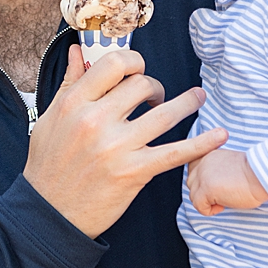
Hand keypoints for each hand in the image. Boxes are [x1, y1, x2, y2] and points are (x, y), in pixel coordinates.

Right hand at [24, 44, 222, 237]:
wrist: (49, 216)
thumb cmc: (48, 166)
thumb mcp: (50, 120)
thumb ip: (70, 83)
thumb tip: (79, 51)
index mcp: (74, 103)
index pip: (114, 64)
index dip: (134, 62)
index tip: (139, 71)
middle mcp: (95, 121)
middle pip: (142, 85)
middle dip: (155, 87)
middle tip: (155, 98)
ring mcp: (116, 147)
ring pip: (165, 113)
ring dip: (187, 103)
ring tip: (197, 98)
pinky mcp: (134, 171)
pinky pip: (175, 152)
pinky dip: (201, 143)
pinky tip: (219, 135)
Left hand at [186, 148, 267, 215]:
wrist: (264, 175)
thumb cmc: (256, 173)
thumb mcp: (231, 165)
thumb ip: (216, 170)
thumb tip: (211, 188)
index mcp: (210, 153)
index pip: (193, 169)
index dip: (203, 181)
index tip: (218, 185)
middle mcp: (203, 162)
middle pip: (191, 183)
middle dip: (204, 193)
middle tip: (222, 195)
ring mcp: (203, 175)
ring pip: (193, 196)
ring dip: (207, 202)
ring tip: (225, 200)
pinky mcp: (206, 189)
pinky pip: (199, 206)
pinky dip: (210, 210)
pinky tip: (223, 206)